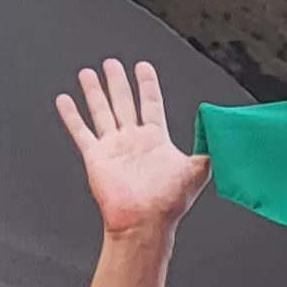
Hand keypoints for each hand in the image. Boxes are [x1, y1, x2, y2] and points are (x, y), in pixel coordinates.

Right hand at [58, 58, 211, 239]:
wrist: (144, 223)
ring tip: (88, 73)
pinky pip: (81, 131)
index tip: (143, 67)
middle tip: (112, 64)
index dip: (147, 84)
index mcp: (156, 140)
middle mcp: (133, 141)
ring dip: (95, 92)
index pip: (151, 103)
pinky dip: (71, 115)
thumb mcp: (197, 171)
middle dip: (118, 82)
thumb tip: (222, 131)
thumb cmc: (169, 203)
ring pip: (102, 111)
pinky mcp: (96, 157)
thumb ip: (209, 148)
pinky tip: (65, 100)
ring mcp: (114, 147)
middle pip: (123, 102)